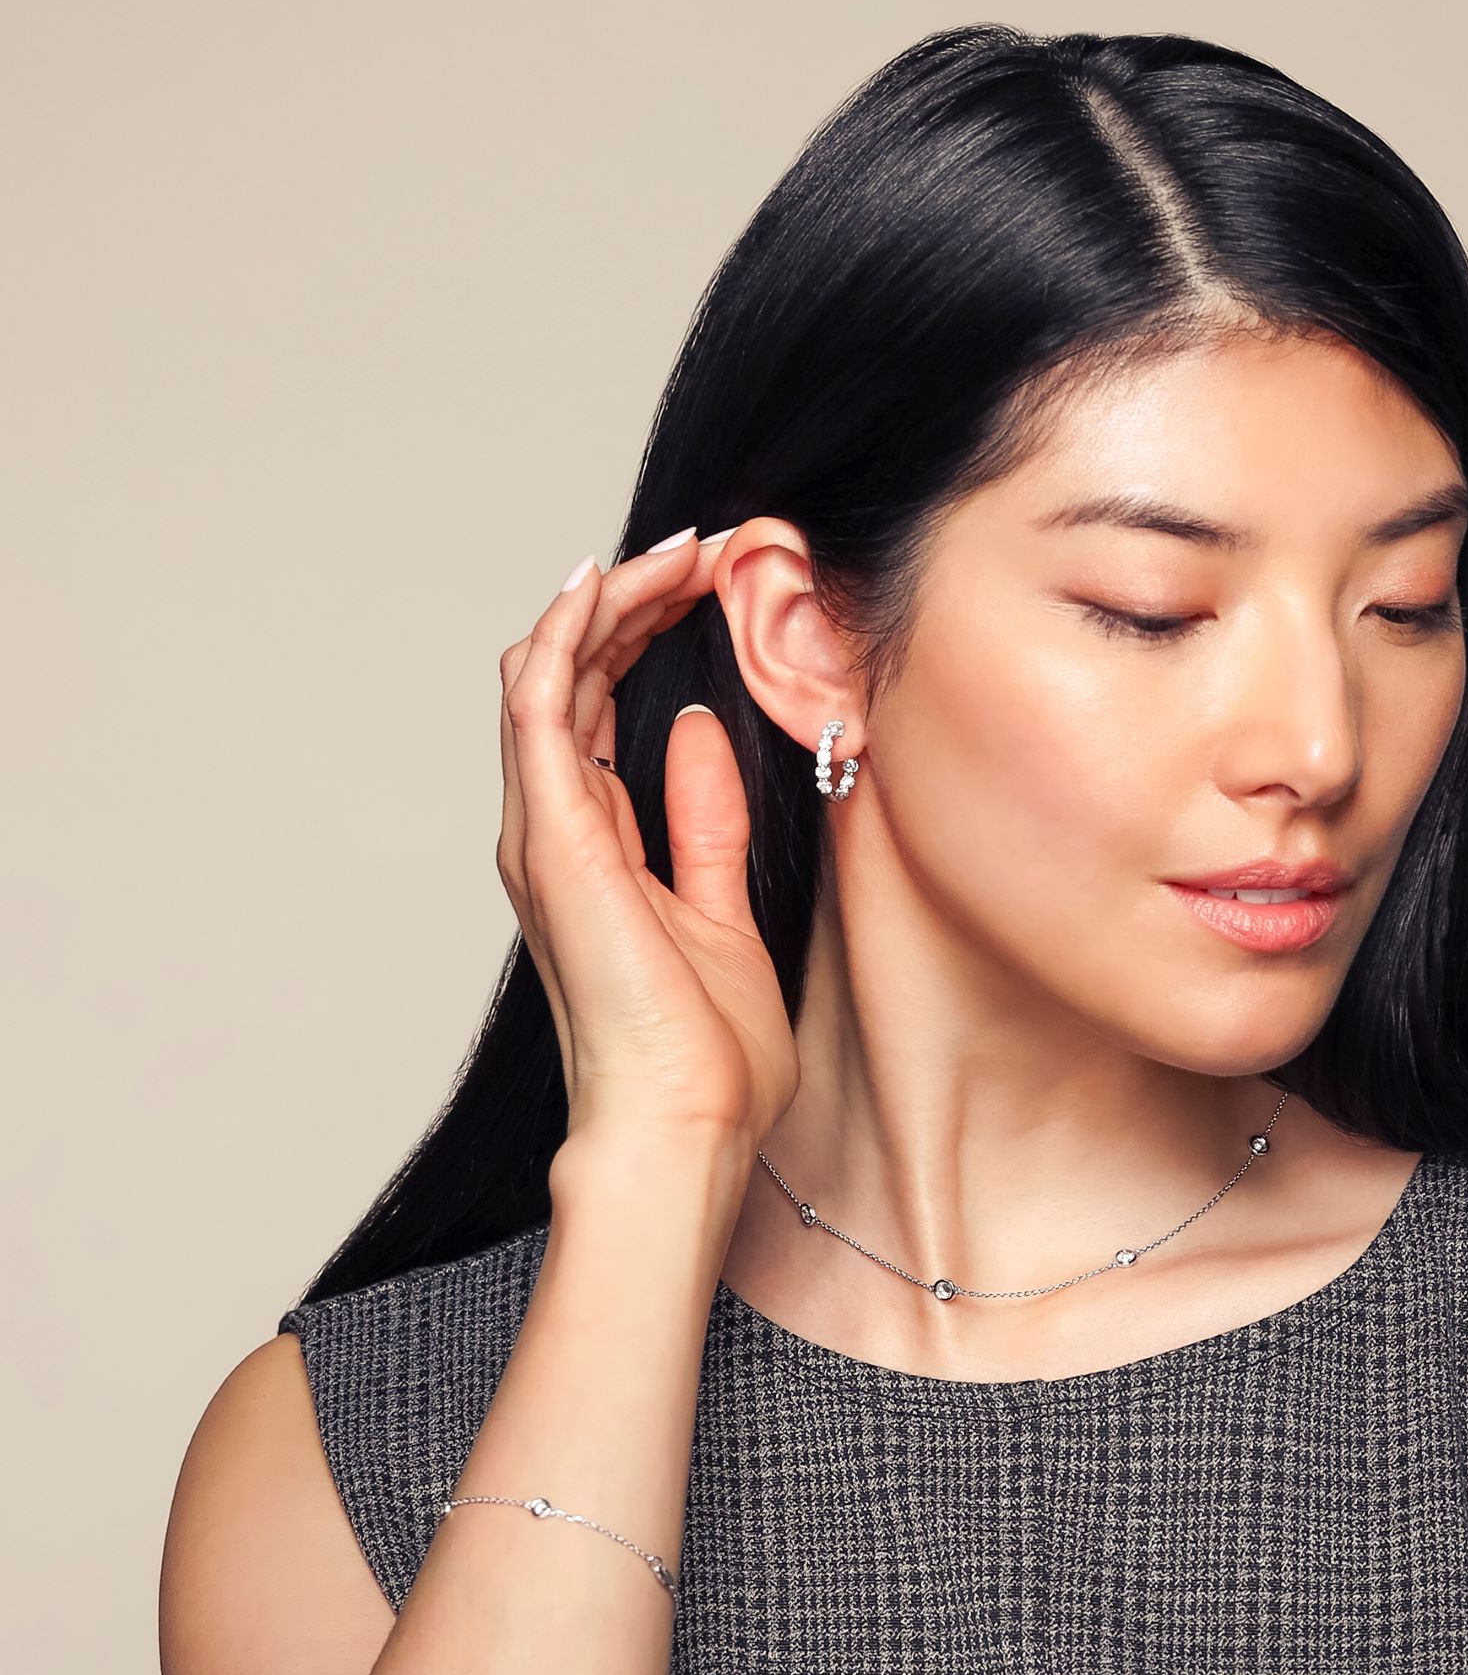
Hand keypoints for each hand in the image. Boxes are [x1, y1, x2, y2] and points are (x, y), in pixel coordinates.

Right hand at [496, 533, 798, 1151]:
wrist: (682, 1124)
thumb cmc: (703, 1054)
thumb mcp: (720, 910)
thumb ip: (702, 821)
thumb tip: (699, 731)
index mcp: (590, 848)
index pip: (598, 708)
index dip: (643, 635)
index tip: (711, 583)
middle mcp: (552, 831)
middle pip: (572, 678)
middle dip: (630, 602)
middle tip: (702, 549)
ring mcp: (542, 832)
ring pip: (549, 675)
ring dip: (607, 603)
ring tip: (676, 552)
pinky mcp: (553, 837)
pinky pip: (541, 706)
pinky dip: (566, 636)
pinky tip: (606, 583)